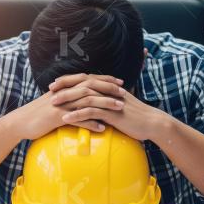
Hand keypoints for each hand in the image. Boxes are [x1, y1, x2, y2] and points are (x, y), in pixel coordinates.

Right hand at [10, 74, 124, 139]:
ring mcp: (60, 104)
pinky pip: (77, 119)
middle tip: (124, 92)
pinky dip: (91, 123)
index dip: (105, 80)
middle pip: (90, 87)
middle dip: (109, 88)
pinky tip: (103, 128)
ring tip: (119, 108)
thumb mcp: (54, 102)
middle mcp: (64, 93)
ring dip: (105, 104)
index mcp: (65, 88)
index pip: (88, 79)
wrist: (20, 122)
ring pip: (87, 101)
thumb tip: (83, 99)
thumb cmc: (38, 114)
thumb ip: (68, 98)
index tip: (120, 82)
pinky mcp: (56, 117)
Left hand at [56, 79, 170, 141]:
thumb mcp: (120, 106)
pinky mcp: (112, 113)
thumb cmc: (136, 118)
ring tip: (53, 104)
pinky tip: (65, 119)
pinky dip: (77, 115)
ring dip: (67, 99)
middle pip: (82, 84)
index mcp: (109, 88)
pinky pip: (91, 112)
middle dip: (65, 85)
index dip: (70, 80)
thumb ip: (108, 103)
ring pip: (84, 96)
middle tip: (50, 89)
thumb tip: (96, 106)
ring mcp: (110, 101)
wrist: (153, 123)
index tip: (56, 82)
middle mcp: (108, 91)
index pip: (86, 79)